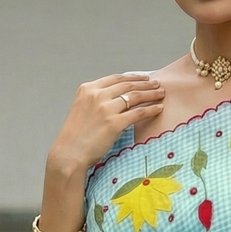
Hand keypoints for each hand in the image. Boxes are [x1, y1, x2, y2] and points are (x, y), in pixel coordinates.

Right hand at [47, 73, 164, 175]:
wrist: (69, 153)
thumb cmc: (75, 137)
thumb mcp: (81, 109)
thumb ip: (95, 101)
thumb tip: (114, 100)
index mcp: (87, 89)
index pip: (115, 79)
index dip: (132, 77)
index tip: (143, 78)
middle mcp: (97, 95)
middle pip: (127, 85)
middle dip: (145, 84)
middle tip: (157, 85)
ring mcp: (106, 109)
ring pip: (135, 97)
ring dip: (151, 94)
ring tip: (161, 94)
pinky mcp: (114, 123)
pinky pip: (138, 113)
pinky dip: (151, 109)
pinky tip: (159, 108)